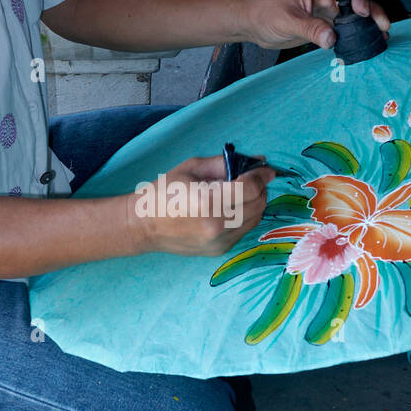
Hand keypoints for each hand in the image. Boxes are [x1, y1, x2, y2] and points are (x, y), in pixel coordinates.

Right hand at [129, 155, 276, 255]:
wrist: (143, 225)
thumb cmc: (164, 192)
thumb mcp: (192, 168)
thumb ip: (225, 164)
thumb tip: (256, 160)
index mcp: (208, 200)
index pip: (250, 187)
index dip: (262, 175)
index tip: (266, 169)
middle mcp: (217, 224)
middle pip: (258, 204)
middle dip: (260, 188)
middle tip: (254, 178)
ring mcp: (219, 240)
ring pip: (255, 218)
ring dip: (255, 203)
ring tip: (243, 192)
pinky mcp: (219, 250)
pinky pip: (244, 230)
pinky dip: (245, 217)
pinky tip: (231, 208)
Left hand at [242, 0, 389, 50]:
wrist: (251, 25)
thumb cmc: (263, 14)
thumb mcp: (287, 21)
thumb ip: (310, 29)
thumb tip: (331, 38)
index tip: (365, 14)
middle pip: (353, 0)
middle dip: (370, 13)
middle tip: (384, 27)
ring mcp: (323, 8)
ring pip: (350, 15)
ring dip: (365, 25)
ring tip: (380, 37)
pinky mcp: (321, 22)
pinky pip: (341, 27)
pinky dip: (353, 34)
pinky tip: (363, 43)